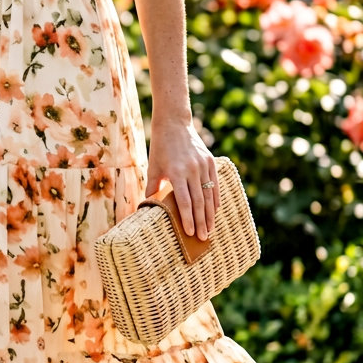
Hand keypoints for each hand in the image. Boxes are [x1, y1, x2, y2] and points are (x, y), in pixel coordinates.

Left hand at [145, 118, 219, 240]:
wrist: (174, 124)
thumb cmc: (160, 148)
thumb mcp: (153, 167)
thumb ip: (152, 187)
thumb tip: (147, 206)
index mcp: (176, 172)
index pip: (184, 202)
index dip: (188, 219)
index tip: (190, 233)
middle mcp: (192, 170)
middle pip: (199, 202)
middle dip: (201, 222)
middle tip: (203, 238)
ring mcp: (203, 166)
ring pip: (209, 195)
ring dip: (210, 215)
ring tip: (210, 230)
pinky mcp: (211, 162)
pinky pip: (215, 185)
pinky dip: (215, 200)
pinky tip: (214, 212)